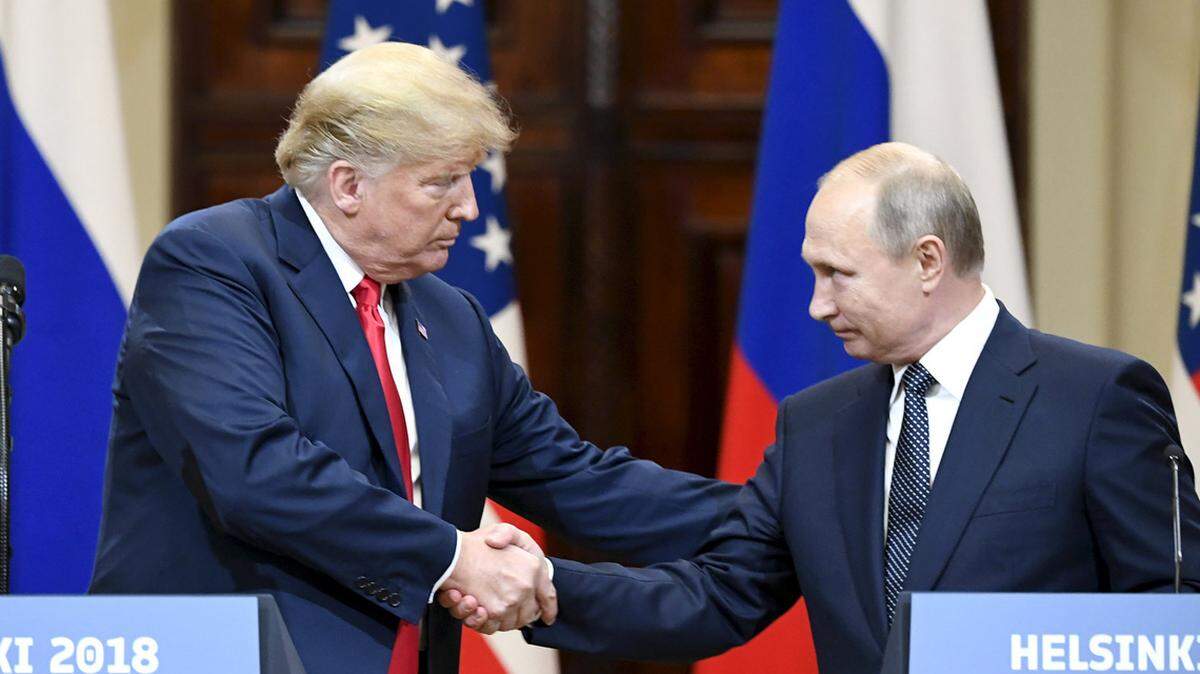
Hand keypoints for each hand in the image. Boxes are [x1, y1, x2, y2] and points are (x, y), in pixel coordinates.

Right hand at [439, 523, 555, 633]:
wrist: (450, 553)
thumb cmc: (476, 542)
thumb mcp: (503, 530)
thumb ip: (514, 538)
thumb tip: (510, 553)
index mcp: (534, 566)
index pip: (548, 596)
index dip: (548, 608)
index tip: (547, 616)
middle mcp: (526, 586)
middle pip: (527, 615)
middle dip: (515, 613)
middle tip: (498, 603)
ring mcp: (510, 601)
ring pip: (508, 623)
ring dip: (493, 617)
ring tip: (476, 602)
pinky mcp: (493, 612)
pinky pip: (490, 626)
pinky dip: (479, 620)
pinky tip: (470, 605)